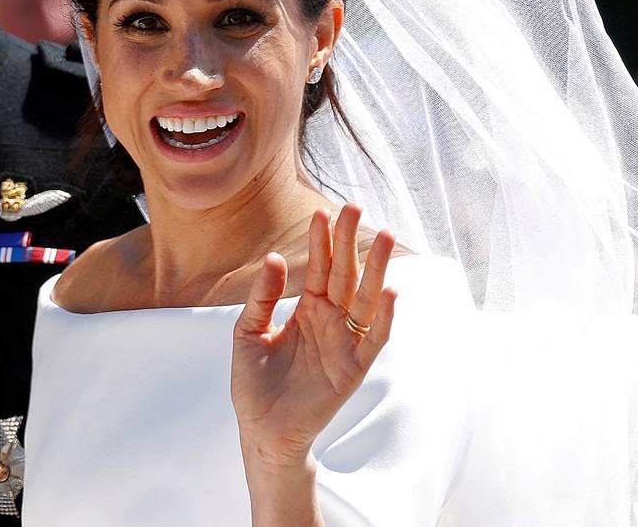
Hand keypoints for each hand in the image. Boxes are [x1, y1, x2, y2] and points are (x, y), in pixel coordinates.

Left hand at [230, 204, 396, 470]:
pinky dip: (384, 317)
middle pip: (345, 274)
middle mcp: (330, 322)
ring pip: (365, 299)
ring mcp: (344, 344)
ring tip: (385, 237)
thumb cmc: (253, 384)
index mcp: (306, 311)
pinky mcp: (353, 369)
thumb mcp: (247, 332)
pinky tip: (390, 291)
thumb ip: (262, 297)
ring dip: (376, 269)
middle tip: (354, 207)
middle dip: (350, 242)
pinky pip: (373, 339)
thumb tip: (276, 258)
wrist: (261, 430)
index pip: (319, 268)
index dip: (322, 241)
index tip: (323, 212)